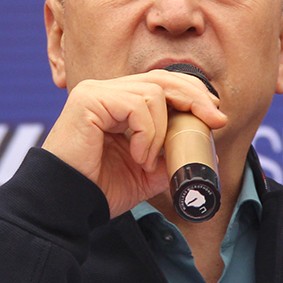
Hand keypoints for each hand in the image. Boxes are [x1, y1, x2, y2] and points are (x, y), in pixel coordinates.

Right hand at [41, 70, 226, 217]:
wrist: (68, 204)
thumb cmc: (99, 187)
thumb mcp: (146, 173)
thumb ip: (171, 157)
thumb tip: (207, 151)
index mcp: (120, 103)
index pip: (163, 83)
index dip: (192, 94)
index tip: (215, 115)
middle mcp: (108, 91)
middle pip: (163, 78)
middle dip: (195, 98)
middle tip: (214, 120)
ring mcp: (97, 92)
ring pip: (153, 93)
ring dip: (160, 131)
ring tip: (147, 160)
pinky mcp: (90, 99)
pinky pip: (136, 106)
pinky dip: (146, 134)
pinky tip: (137, 156)